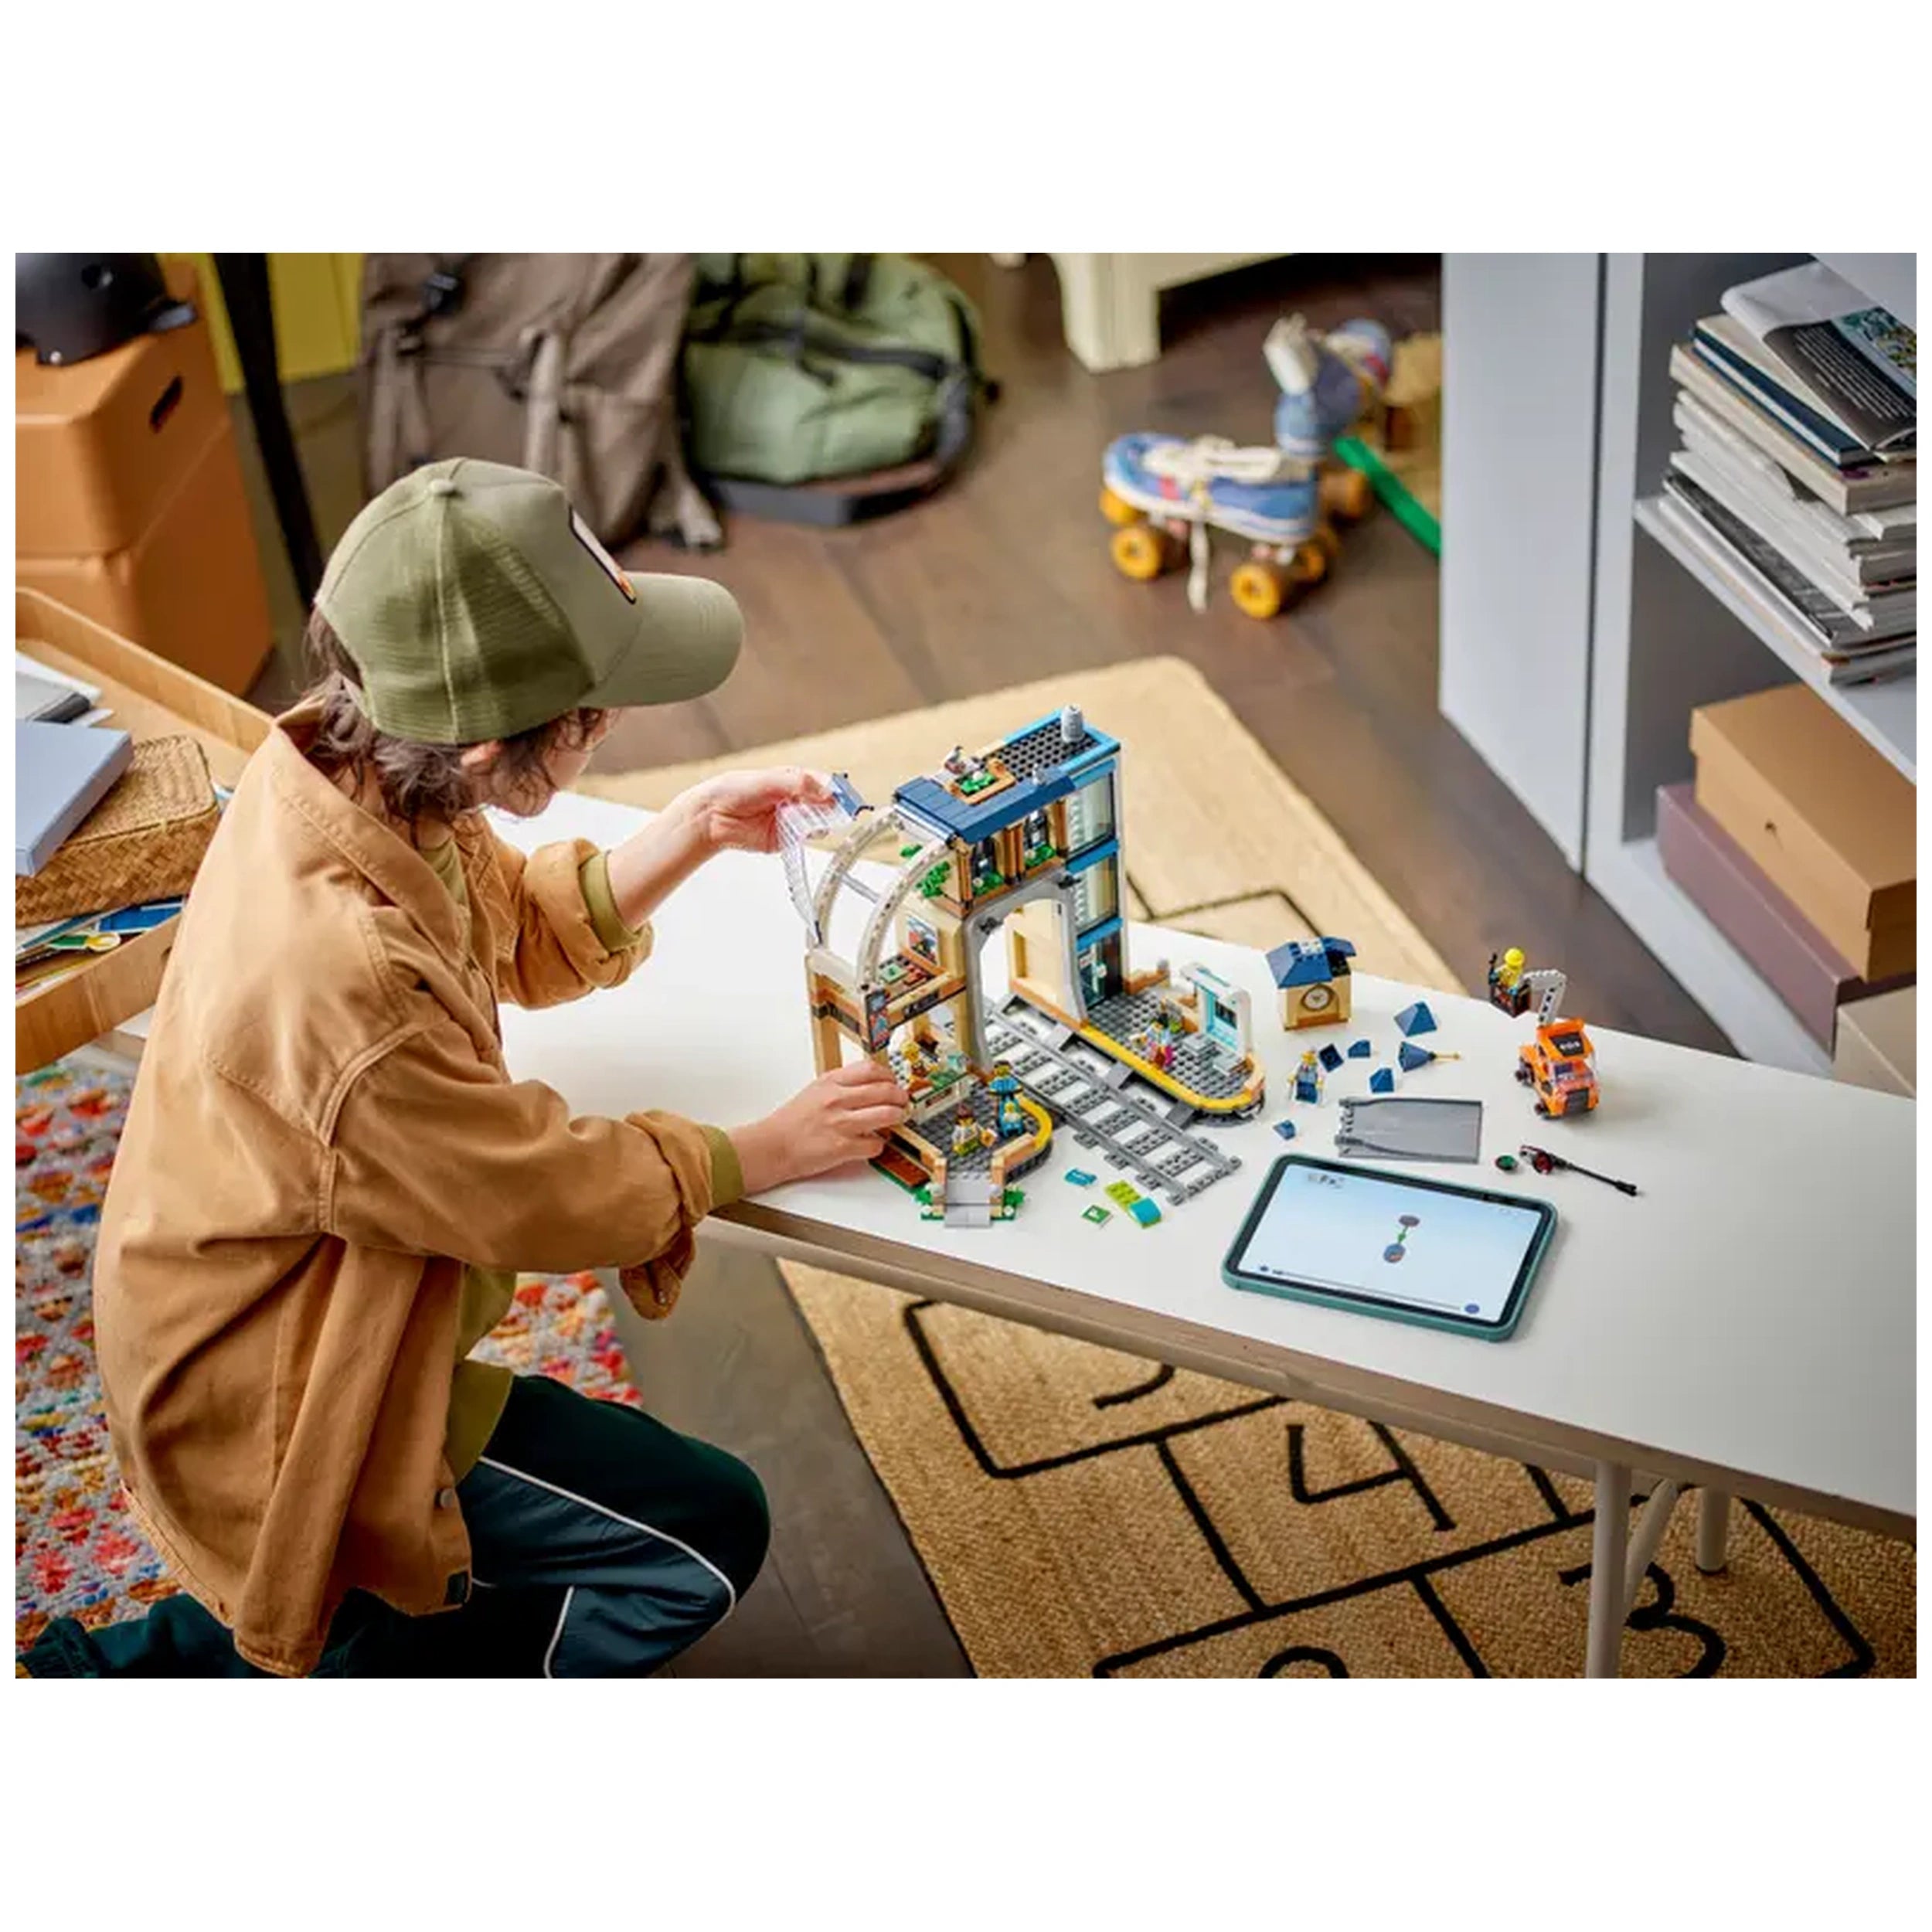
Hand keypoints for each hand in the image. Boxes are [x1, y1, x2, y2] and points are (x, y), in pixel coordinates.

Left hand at [676, 768, 834, 856]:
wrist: (713, 816)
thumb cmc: (735, 791)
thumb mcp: (768, 781)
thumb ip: (798, 784)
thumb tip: (826, 791)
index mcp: (794, 780)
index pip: (824, 783)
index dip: (836, 789)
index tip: (843, 795)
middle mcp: (797, 800)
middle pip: (827, 803)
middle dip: (833, 806)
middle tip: (835, 809)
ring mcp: (793, 819)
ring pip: (820, 821)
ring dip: (821, 820)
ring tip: (813, 818)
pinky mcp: (787, 838)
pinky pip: (806, 838)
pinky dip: (809, 835)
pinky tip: (803, 829)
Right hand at [731, 1060, 909, 1194]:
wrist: (772, 1145)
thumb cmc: (792, 1121)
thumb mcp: (816, 1091)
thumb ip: (842, 1086)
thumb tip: (871, 1085)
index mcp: (831, 1082)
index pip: (872, 1070)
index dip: (889, 1076)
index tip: (893, 1082)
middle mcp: (837, 1099)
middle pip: (885, 1091)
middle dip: (900, 1097)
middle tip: (903, 1102)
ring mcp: (841, 1123)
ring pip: (887, 1115)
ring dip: (897, 1117)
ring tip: (896, 1119)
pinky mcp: (843, 1147)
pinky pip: (875, 1144)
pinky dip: (878, 1145)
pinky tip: (872, 1143)